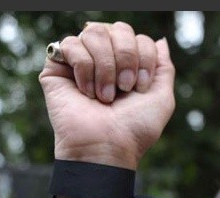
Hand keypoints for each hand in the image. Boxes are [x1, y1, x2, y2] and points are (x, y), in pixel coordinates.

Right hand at [39, 21, 175, 169]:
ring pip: (93, 32)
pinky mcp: (56, 68)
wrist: (107, 146)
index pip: (138, 37)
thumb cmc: (134, 128)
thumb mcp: (162, 98)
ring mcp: (80, 63)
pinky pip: (69, 44)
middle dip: (126, 57)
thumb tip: (160, 40)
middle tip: (125, 87)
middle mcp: (105, 60)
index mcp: (128, 66)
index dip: (144, 57)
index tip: (140, 87)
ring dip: (105, 66)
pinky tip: (86, 92)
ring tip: (105, 95)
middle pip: (118, 29)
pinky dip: (84, 68)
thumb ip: (164, 67)